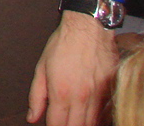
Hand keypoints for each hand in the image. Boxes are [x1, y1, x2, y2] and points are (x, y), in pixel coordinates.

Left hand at [27, 10, 115, 125]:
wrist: (89, 28)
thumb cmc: (64, 44)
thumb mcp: (41, 67)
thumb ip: (36, 95)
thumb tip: (32, 117)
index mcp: (61, 92)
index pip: (57, 125)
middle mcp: (82, 97)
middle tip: (62, 123)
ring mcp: (99, 96)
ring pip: (92, 124)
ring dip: (82, 125)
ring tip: (73, 120)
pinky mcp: (111, 91)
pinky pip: (106, 114)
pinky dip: (97, 119)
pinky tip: (90, 117)